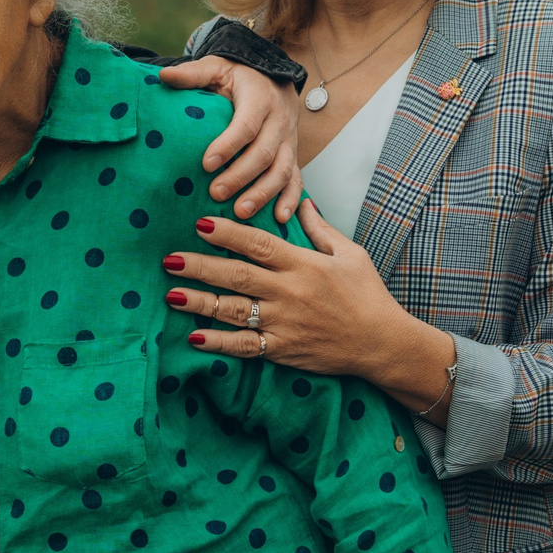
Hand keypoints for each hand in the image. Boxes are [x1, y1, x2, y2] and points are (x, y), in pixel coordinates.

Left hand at [155, 57, 302, 223]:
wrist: (274, 76)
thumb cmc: (240, 75)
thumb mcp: (216, 68)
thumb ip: (193, 74)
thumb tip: (164, 75)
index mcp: (260, 99)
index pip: (246, 125)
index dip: (228, 145)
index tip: (206, 164)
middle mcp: (279, 121)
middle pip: (264, 153)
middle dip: (240, 176)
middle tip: (215, 194)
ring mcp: (289, 141)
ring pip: (282, 170)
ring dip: (263, 194)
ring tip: (240, 213)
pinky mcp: (293, 155)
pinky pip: (296, 179)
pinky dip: (290, 200)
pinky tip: (278, 218)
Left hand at [164, 198, 456, 419]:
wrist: (382, 344)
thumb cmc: (368, 295)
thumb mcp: (350, 254)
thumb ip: (320, 229)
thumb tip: (302, 202)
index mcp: (304, 265)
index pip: (259, 244)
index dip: (227, 233)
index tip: (200, 223)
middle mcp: (290, 293)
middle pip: (237, 276)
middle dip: (201, 267)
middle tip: (170, 258)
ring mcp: (284, 324)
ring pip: (234, 311)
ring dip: (201, 302)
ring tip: (171, 294)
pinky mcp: (282, 350)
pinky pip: (245, 346)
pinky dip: (219, 343)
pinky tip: (194, 337)